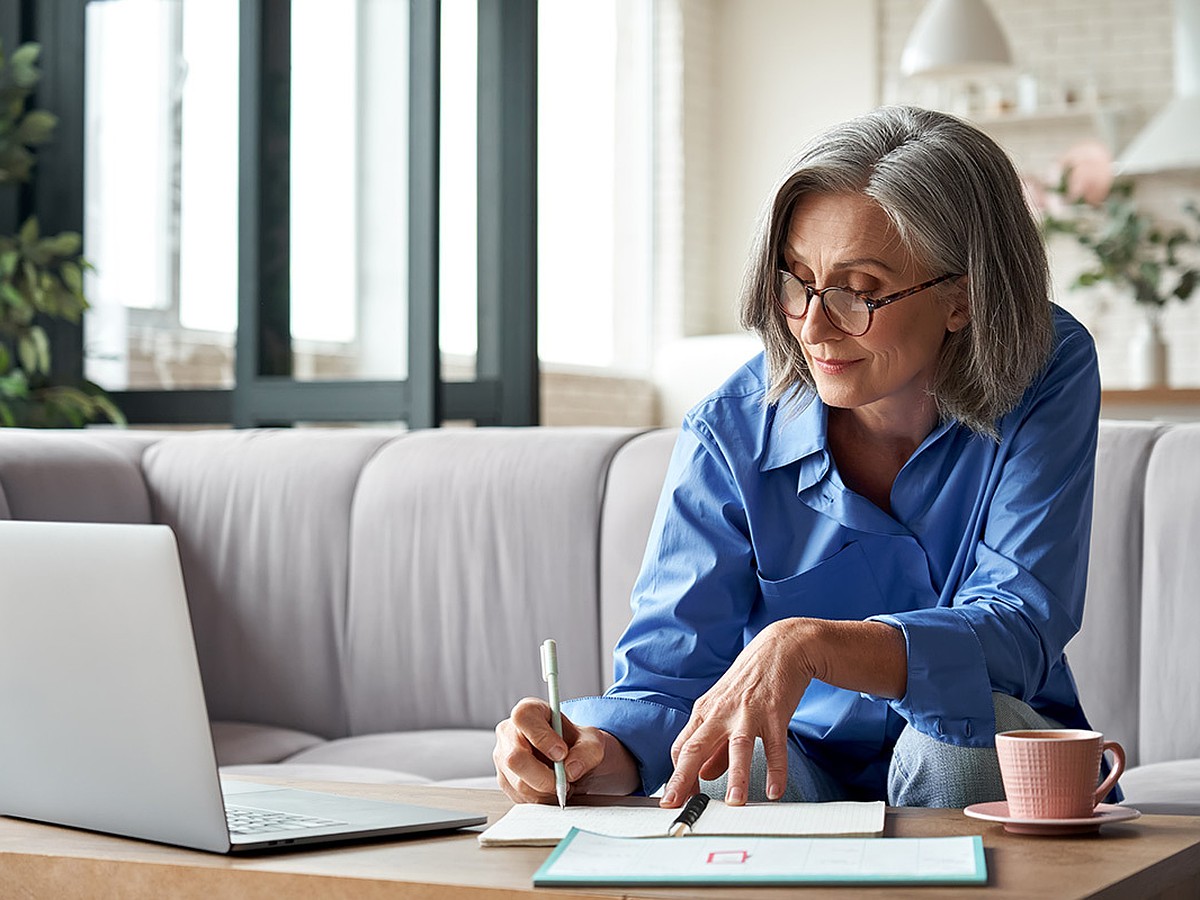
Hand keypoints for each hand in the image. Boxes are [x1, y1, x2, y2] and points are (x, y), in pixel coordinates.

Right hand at [493, 697, 639, 802]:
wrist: (572, 759)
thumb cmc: (577, 744)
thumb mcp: (592, 742)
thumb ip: (587, 751)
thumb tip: (571, 769)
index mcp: (528, 711)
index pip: (524, 718)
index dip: (542, 737)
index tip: (562, 753)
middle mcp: (509, 732)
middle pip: (515, 758)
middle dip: (545, 777)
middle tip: (565, 780)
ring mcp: (502, 757)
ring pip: (518, 783)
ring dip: (546, 791)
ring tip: (562, 784)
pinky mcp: (504, 780)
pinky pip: (520, 797)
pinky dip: (541, 799)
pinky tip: (552, 790)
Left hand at [661, 619, 816, 807]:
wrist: (780, 647)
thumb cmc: (750, 681)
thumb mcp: (725, 709)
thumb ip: (714, 746)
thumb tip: (702, 775)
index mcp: (705, 711)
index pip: (681, 747)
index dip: (677, 775)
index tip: (676, 799)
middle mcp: (721, 712)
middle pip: (696, 747)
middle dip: (683, 778)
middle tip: (676, 805)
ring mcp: (748, 711)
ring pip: (738, 747)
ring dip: (735, 777)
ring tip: (735, 804)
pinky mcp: (775, 712)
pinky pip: (775, 745)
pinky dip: (776, 769)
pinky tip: (774, 790)